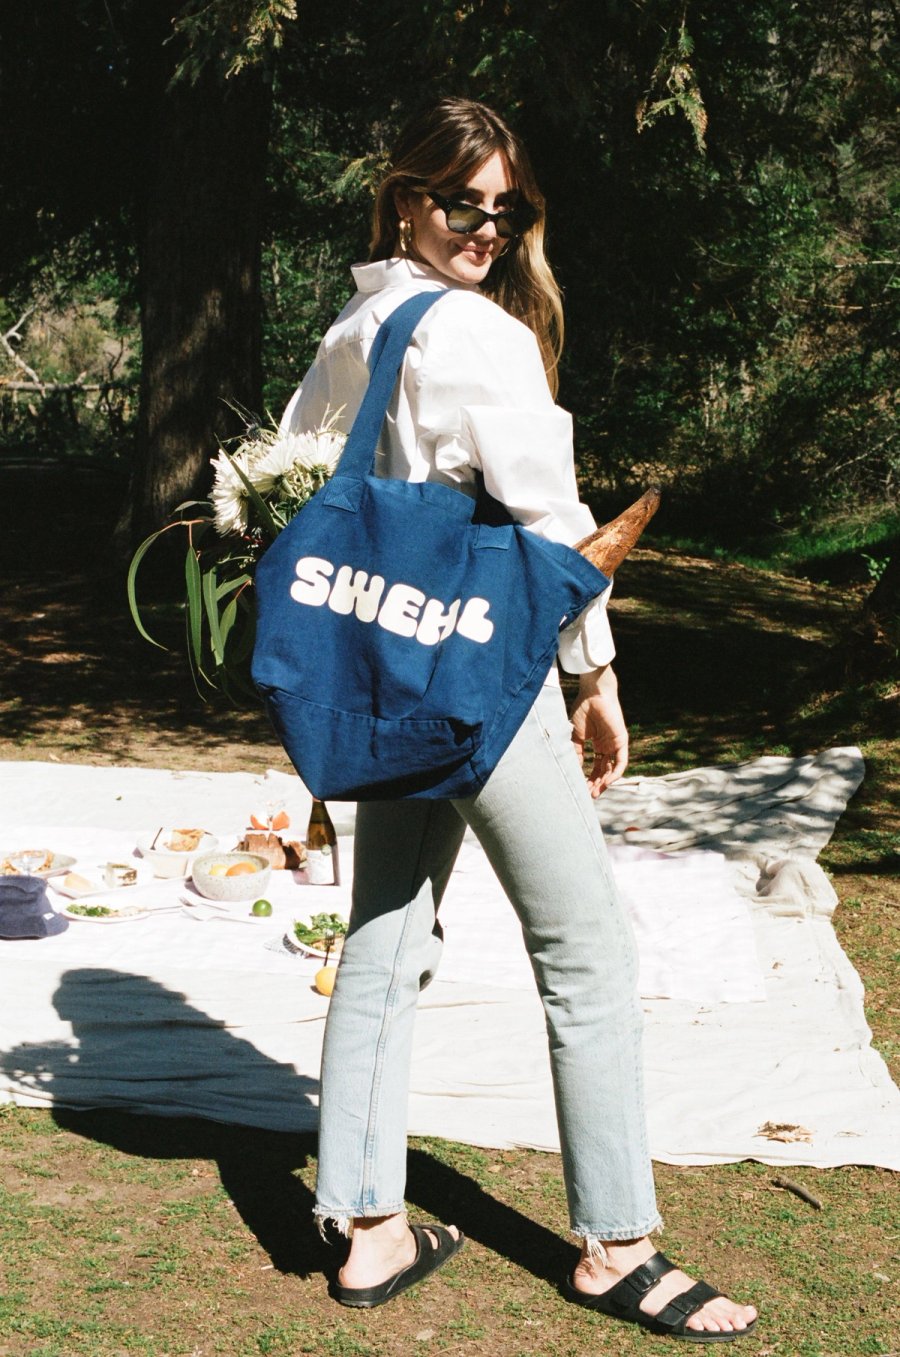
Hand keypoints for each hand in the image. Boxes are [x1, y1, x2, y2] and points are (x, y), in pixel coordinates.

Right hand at [569, 665, 628, 797]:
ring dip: (604, 783)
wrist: (592, 695)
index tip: (581, 789)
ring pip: (612, 770)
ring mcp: (614, 745)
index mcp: (596, 745)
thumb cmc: (583, 711)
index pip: (594, 767)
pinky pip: (621, 762)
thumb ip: (576, 753)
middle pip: (603, 771)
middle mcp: (606, 746)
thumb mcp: (575, 737)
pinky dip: (615, 774)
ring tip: (595, 793)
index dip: (588, 779)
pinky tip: (606, 782)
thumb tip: (573, 771)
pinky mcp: (621, 742)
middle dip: (596, 784)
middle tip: (588, 796)